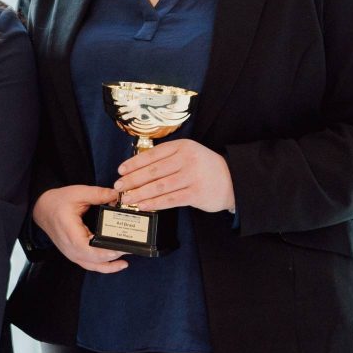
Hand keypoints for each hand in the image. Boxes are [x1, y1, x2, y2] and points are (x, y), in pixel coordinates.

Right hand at [33, 185, 128, 272]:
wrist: (42, 209)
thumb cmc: (58, 202)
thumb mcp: (77, 193)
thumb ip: (98, 194)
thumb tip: (118, 196)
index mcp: (70, 232)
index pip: (89, 249)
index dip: (106, 252)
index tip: (122, 247)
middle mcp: (70, 247)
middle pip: (94, 260)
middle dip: (114, 256)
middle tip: (131, 248)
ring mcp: (71, 253)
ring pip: (93, 266)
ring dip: (110, 266)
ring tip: (126, 262)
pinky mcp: (74, 254)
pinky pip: (90, 265)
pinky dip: (103, 267)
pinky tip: (116, 263)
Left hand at [113, 139, 234, 213]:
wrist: (233, 180)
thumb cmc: (204, 167)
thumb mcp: (188, 153)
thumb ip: (167, 157)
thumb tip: (137, 168)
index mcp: (182, 147)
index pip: (152, 155)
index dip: (134, 163)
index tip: (120, 170)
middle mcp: (186, 159)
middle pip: (153, 171)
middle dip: (132, 180)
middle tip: (119, 186)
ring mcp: (192, 177)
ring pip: (159, 186)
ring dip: (140, 193)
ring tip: (127, 198)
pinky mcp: (196, 193)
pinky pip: (170, 199)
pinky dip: (154, 203)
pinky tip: (143, 205)